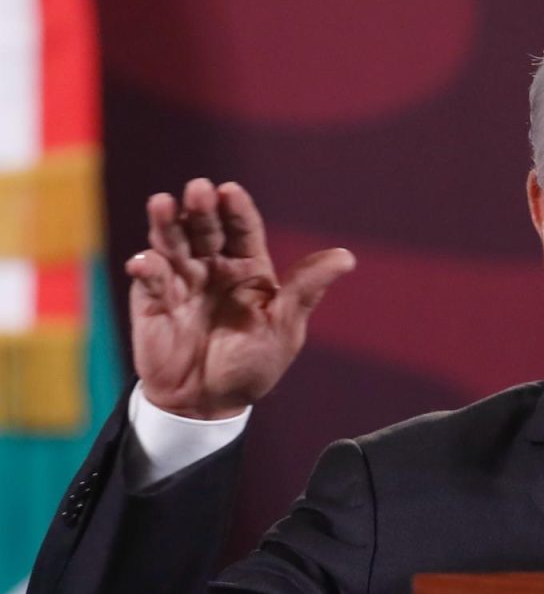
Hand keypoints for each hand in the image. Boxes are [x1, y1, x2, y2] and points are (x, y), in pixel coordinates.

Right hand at [126, 178, 354, 418]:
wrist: (210, 403)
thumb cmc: (252, 363)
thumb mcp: (284, 326)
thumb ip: (307, 289)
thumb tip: (347, 257)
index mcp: (248, 268)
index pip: (243, 229)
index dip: (236, 209)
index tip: (230, 191)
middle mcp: (213, 266)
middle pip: (206, 228)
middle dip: (201, 209)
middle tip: (199, 190)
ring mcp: (180, 280)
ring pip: (171, 244)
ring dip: (165, 224)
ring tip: (161, 203)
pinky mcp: (153, 300)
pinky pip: (149, 279)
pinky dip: (147, 268)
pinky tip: (146, 263)